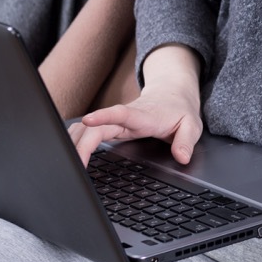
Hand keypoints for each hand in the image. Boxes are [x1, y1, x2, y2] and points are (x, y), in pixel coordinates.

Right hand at [68, 45, 202, 166]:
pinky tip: (70, 153)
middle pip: (97, 128)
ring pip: (87, 129)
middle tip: (77, 167)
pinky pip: (88, 131)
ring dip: (75, 142)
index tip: (88, 120)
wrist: (172, 93)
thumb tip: (182, 157)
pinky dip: (76, 141)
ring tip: (70, 164)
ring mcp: (115, 121)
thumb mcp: (192, 125)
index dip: (104, 116)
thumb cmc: (179, 110)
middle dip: (82, 144)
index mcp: (144, 116)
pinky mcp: (110, 126)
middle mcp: (125, 118)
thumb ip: (186, 141)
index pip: (121, 113)